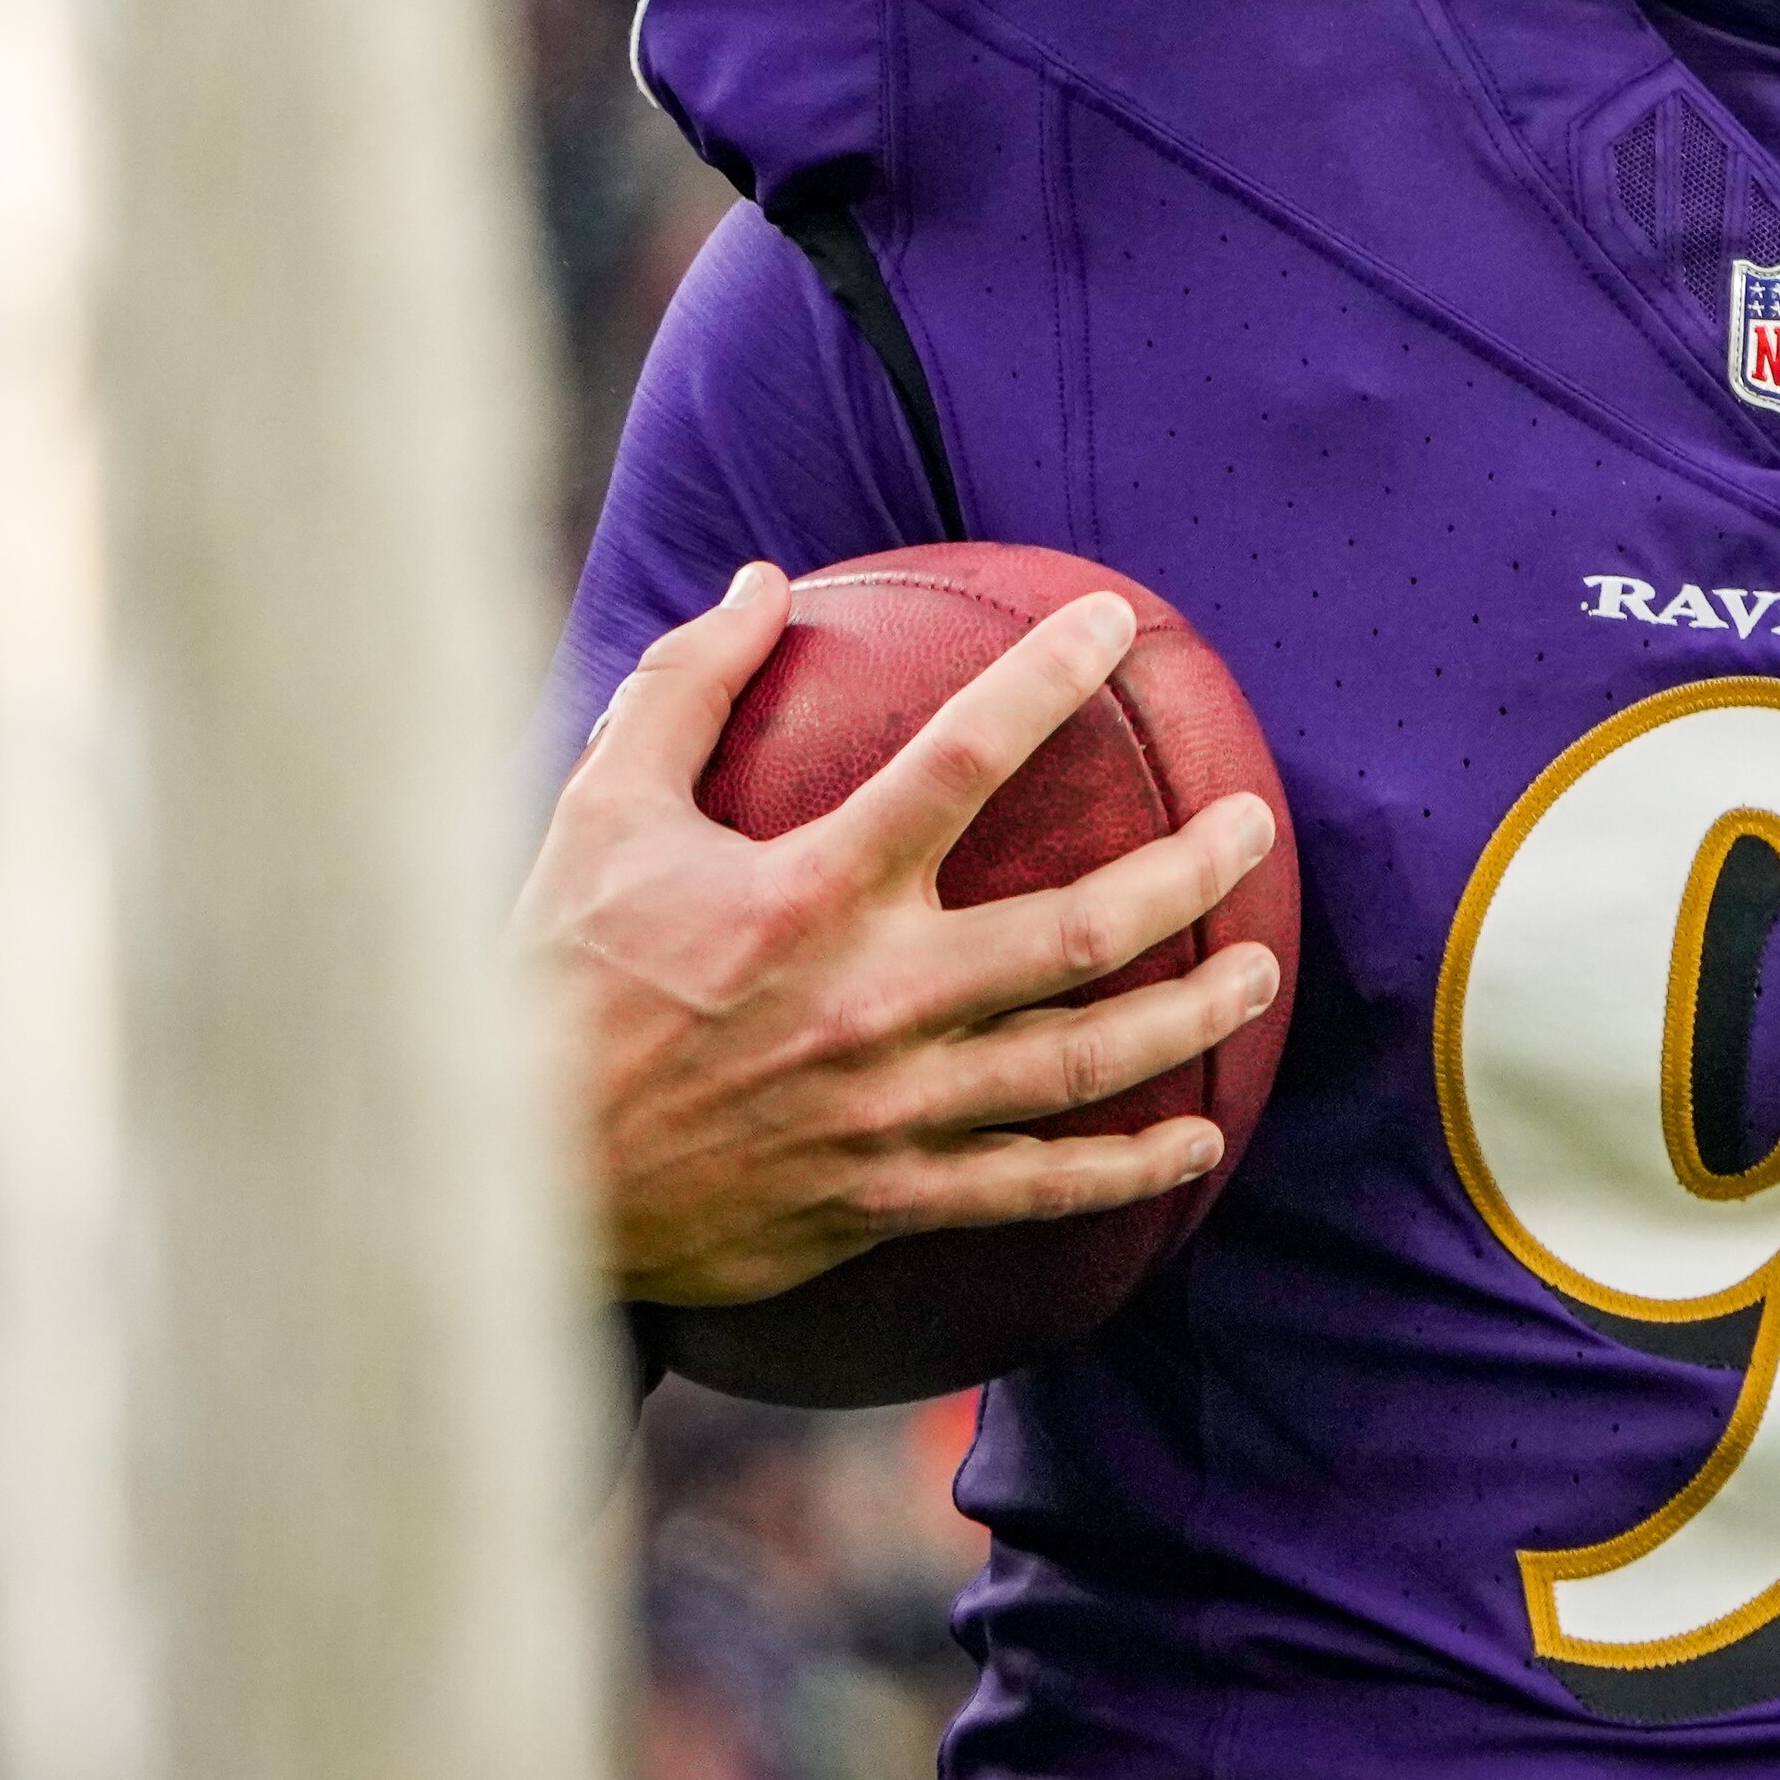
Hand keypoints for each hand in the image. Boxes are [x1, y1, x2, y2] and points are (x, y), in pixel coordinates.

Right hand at [518, 561, 1283, 1308]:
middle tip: (1255, 827)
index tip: (1117, 625)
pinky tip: (1196, 1139)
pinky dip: (1126, 1167)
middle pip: (1078, 928)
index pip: (960, 760)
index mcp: (810, 890)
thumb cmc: (554, 978)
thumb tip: (756, 581)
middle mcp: (872, 998)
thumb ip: (682, 689)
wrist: (519, 1175)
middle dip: (1188, 873)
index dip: (1048, 679)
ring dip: (1188, 1014)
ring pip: (1082, 1061)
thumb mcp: (598, 811)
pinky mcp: (886, 1197)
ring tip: (1260, 968)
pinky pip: (1033, 1185)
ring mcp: (890, 1109)